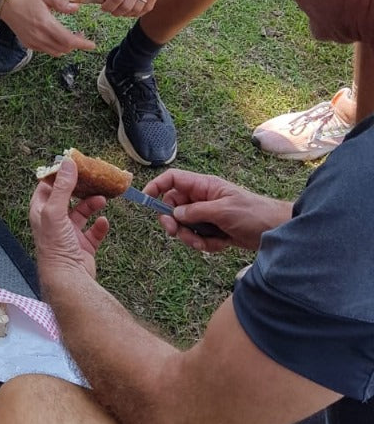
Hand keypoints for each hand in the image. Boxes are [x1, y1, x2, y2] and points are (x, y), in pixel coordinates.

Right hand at [0, 0, 97, 55]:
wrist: (2, 2)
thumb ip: (62, 3)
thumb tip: (76, 8)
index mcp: (45, 24)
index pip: (68, 40)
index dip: (82, 44)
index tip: (92, 45)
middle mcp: (39, 36)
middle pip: (64, 48)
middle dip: (75, 44)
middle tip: (81, 34)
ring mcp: (32, 41)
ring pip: (55, 52)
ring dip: (65, 47)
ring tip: (69, 36)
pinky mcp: (27, 43)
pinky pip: (45, 50)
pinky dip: (54, 47)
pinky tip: (55, 36)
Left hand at [30, 157, 109, 281]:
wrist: (68, 279)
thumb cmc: (55, 246)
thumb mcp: (55, 211)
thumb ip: (62, 188)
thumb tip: (68, 163)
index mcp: (41, 212)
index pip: (46, 187)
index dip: (59, 175)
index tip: (73, 164)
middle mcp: (53, 222)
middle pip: (67, 198)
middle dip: (80, 189)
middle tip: (93, 179)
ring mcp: (68, 235)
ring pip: (82, 213)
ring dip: (92, 205)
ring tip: (103, 199)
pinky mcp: (83, 247)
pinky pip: (93, 232)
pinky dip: (99, 226)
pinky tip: (103, 222)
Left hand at [103, 0, 181, 16]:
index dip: (107, 6)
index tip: (103, 6)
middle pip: (126, 7)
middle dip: (115, 11)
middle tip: (110, 9)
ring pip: (137, 9)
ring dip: (127, 14)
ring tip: (120, 10)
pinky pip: (149, 6)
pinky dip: (139, 12)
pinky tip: (133, 9)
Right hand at [144, 168, 292, 251]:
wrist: (277, 231)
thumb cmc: (254, 213)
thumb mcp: (223, 210)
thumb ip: (195, 211)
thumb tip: (174, 213)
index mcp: (204, 186)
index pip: (173, 179)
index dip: (157, 186)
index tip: (146, 199)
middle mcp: (202, 199)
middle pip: (173, 206)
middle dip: (173, 221)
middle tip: (175, 232)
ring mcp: (207, 215)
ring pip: (184, 225)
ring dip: (190, 237)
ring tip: (205, 243)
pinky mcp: (213, 230)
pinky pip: (197, 237)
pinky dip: (205, 244)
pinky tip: (220, 244)